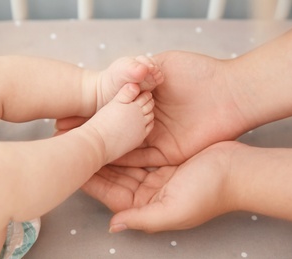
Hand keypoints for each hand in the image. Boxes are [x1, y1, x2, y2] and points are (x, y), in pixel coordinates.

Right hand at [56, 51, 249, 165]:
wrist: (231, 93)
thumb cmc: (199, 74)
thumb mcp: (162, 64)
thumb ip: (138, 72)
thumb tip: (117, 78)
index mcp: (144, 101)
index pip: (109, 110)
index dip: (88, 114)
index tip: (63, 116)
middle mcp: (147, 123)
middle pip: (112, 131)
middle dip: (87, 134)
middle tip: (60, 137)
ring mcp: (156, 140)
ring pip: (121, 148)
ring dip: (98, 149)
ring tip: (73, 150)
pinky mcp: (165, 154)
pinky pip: (138, 160)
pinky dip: (118, 161)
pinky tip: (97, 160)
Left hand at [82, 141, 236, 232]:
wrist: (240, 170)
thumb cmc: (212, 192)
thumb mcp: (175, 210)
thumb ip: (143, 219)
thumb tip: (113, 226)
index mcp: (148, 207)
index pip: (111, 193)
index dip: (91, 180)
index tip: (71, 165)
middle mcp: (148, 193)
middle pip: (114, 177)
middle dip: (94, 161)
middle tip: (73, 144)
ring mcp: (156, 175)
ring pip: (123, 162)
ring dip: (106, 150)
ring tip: (86, 134)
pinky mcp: (164, 160)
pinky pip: (138, 151)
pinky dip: (124, 141)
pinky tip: (111, 130)